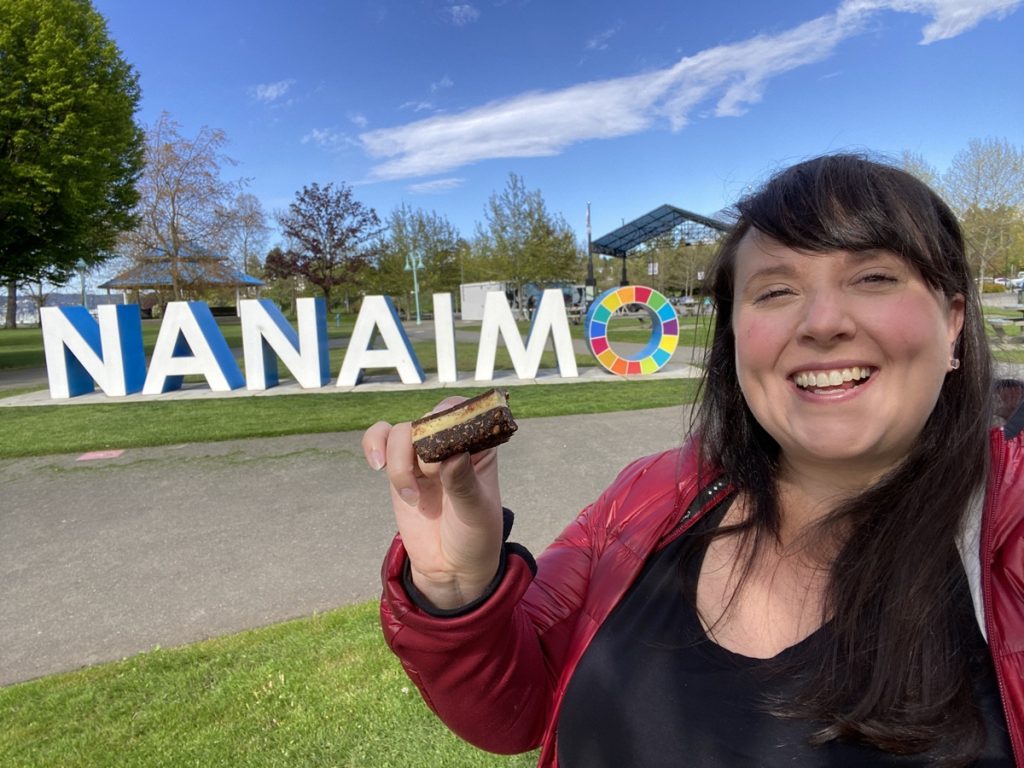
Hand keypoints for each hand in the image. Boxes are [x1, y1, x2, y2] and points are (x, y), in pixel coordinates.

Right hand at [362, 397, 503, 610]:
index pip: (462, 412)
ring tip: (412, 496)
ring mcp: (421, 456)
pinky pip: (379, 440)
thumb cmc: (475, 536)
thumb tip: (452, 456)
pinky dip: (373, 444)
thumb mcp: (476, 513)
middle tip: (433, 478)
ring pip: (399, 433)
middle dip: (424, 446)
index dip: (449, 414)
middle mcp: (448, 445)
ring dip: (400, 462)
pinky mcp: (398, 469)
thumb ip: (463, 484)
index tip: (443, 434)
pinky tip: (377, 465)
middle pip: (426, 420)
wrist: (451, 567)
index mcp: (478, 447)